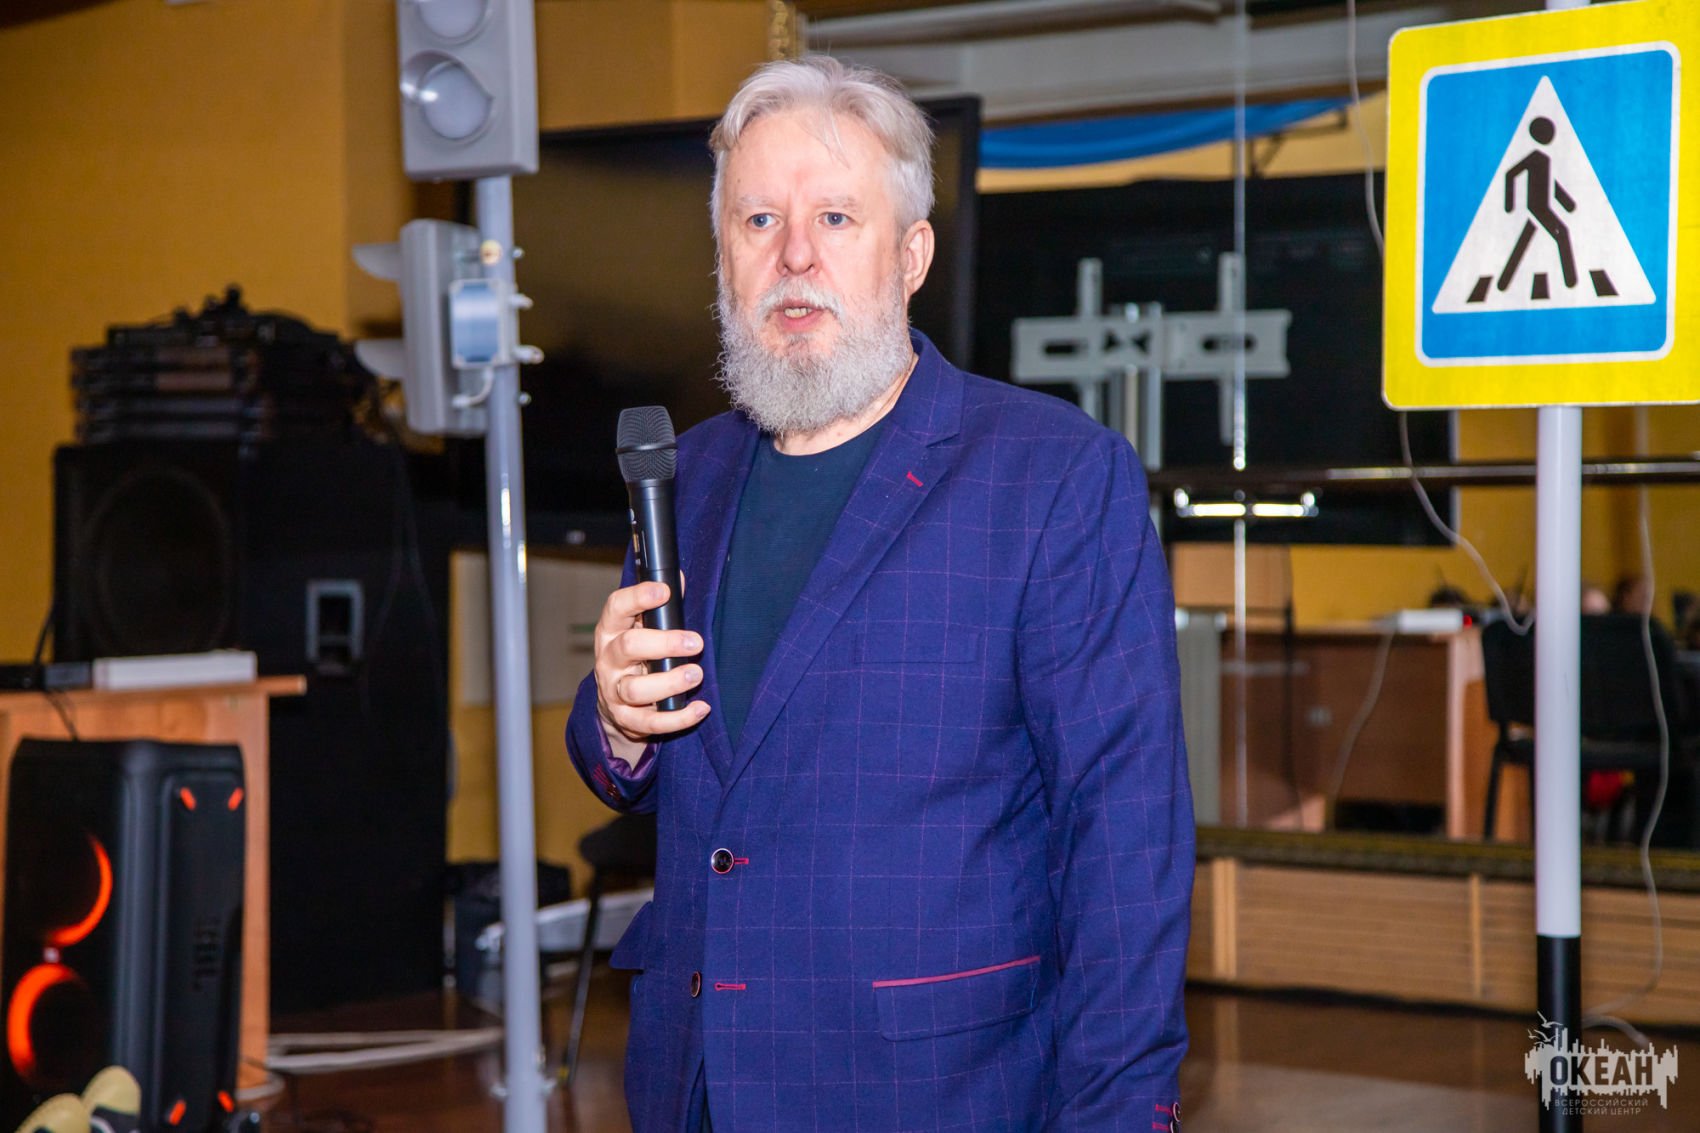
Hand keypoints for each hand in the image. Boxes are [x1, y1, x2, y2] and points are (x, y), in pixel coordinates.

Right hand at [592, 579, 707, 767]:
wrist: (614, 701)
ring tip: (695, 675)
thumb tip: (679, 578)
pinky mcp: (626, 719)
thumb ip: (662, 608)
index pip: (616, 608)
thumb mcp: (642, 629)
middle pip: (629, 647)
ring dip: (669, 683)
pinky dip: (678, 718)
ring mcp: (614, 691)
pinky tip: (700, 708)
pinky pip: (650, 723)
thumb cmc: (637, 655)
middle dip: (664, 643)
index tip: (664, 591)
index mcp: (612, 630)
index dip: (638, 597)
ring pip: (636, 689)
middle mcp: (609, 659)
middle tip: (695, 642)